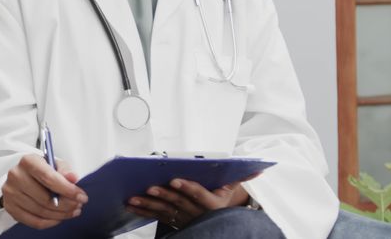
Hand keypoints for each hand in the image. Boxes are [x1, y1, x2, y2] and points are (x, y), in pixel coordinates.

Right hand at [1, 154, 87, 229]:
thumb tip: (73, 178)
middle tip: (78, 205)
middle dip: (67, 204)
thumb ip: (65, 170)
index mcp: (28, 161)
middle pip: (45, 198)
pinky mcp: (10, 207)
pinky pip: (34, 221)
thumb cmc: (41, 169)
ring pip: (41, 212)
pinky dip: (50, 222)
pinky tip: (59, 217)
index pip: (49, 178)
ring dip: (61, 214)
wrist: (22, 175)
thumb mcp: (54, 164)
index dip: (67, 190)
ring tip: (71, 211)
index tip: (81, 197)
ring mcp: (11, 193)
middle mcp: (16, 176)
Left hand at [126, 173, 260, 229]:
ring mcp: (184, 219)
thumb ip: (242, 176)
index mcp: (211, 204)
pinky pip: (157, 217)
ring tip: (133, 198)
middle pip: (178, 203)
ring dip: (147, 205)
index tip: (175, 180)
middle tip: (149, 186)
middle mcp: (197, 213)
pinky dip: (143, 212)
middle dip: (162, 195)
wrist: (220, 221)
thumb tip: (259, 168)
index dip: (187, 188)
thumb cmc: (222, 199)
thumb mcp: (233, 189)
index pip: (199, 195)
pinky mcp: (173, 222)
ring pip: (164, 211)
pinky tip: (131, 206)